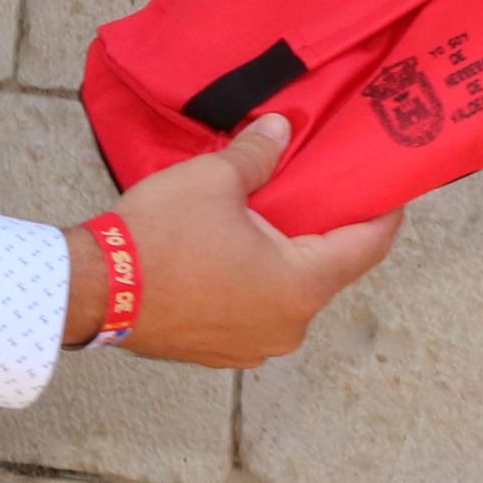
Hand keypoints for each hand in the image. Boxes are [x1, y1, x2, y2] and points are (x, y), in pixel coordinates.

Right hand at [68, 112, 401, 366]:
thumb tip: (281, 129)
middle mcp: (289, 326)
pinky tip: (228, 253)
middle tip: (309, 189)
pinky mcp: (220, 354)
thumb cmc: (160, 236)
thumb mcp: (216, 178)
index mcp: (302, 284)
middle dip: (319, 230)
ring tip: (260, 219)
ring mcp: (254, 347)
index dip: (383, 212)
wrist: (94, 290)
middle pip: (325, 270)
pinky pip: (253, 312)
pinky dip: (251, 283)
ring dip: (280, 259)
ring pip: (286, 293)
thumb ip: (260, 154)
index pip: (367, 246)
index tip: (388, 189)